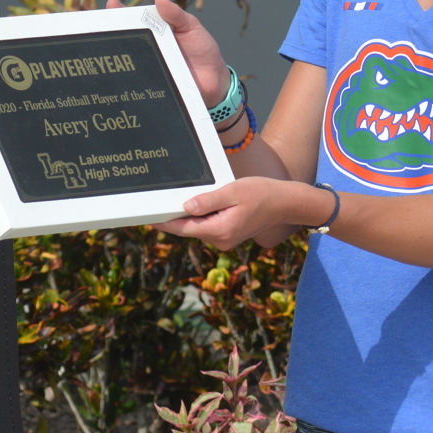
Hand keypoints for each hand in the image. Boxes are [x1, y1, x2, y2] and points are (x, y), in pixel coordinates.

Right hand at [109, 0, 228, 104]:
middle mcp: (147, 47)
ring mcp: (148, 65)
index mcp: (155, 30)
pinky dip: (128, 78)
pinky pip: (136, 81)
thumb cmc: (203, 49)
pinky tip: (118, 76)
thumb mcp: (191, 26)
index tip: (111, 4)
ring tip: (106, 47)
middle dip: (111, 32)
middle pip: (125, 38)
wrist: (215, 80)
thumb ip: (176, 14)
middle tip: (102, 26)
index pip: (134, 19)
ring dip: (117, 55)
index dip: (120, 12)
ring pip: (127, 60)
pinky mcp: (150, 83)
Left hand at [156, 175, 315, 249]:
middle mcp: (220, 240)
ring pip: (198, 227)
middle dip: (173, 217)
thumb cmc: (261, 193)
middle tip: (153, 205)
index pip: (183, 228)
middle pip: (188, 228)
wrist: (285, 203)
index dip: (164, 222)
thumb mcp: (233, 192)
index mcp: (220, 231)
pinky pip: (208, 225)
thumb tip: (186, 207)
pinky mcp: (229, 234)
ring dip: (188, 216)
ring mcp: (225, 239)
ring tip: (173, 200)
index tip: (147, 218)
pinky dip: (200, 216)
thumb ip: (208, 201)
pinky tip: (195, 204)